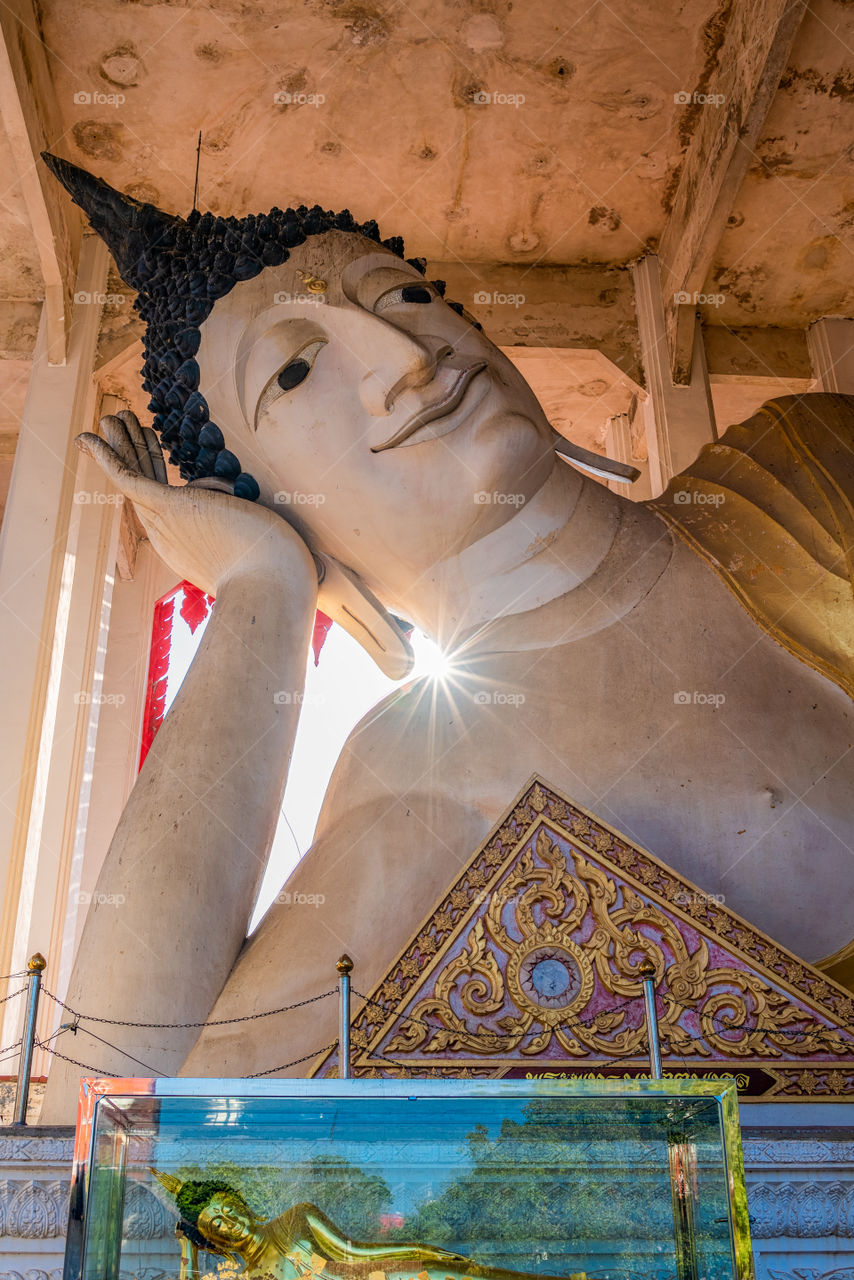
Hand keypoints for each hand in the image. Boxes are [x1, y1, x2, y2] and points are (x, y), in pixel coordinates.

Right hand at [78, 411, 317, 595]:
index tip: (152, 443)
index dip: (155, 467)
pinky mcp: (170, 507)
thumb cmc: (277, 569)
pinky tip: (86, 438)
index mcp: (187, 545)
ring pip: (135, 474)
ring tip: (112, 415)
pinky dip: (107, 455)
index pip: (165, 499)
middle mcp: (169, 536)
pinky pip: (128, 477)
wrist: (274, 590)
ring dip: (122, 442)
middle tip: (122, 422)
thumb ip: (241, 517)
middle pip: (143, 485)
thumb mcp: (257, 538)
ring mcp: (166, 522)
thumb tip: (230, 492)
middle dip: (133, 450)